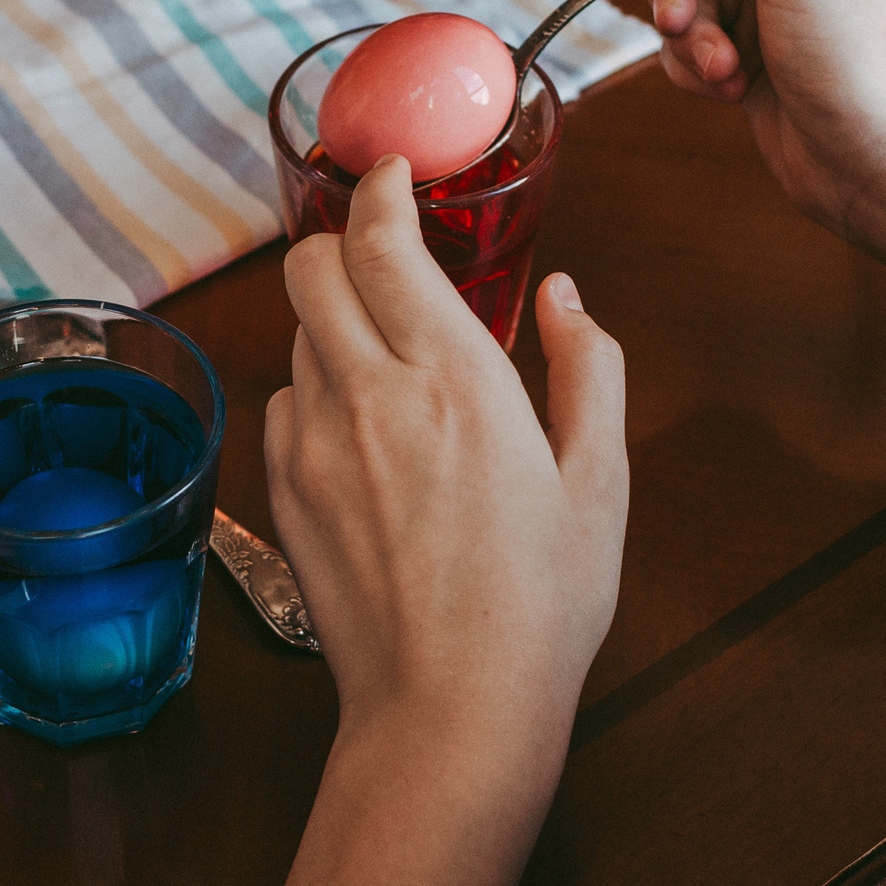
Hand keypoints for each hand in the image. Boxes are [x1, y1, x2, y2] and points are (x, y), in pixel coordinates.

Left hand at [263, 157, 626, 885]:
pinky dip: (315, 391)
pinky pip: (285, 403)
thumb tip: (564, 297)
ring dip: (333, 321)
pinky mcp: (285, 490)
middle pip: (309, 264)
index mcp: (458, 376)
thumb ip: (588, 369)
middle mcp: (372, 393)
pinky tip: (363, 431)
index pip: (383, 239)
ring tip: (388, 357)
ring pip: (296, 333)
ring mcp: (315, 442)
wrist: (450, 712)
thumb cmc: (539, 606)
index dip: (379, 188)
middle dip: (338, 239)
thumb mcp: (600, 481)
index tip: (392, 172)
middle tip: (380, 249)